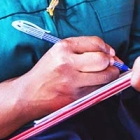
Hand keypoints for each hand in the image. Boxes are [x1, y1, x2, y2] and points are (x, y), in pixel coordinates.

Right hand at [0, 36, 120, 137]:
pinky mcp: (75, 97)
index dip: (107, 48)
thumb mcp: (59, 52)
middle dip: (111, 62)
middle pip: (102, 60)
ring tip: (105, 75)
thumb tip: (111, 53)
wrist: (29, 94)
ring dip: (110, 75)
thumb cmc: (46, 72)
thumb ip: (83, 48)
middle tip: (110, 65)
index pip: (95, 43)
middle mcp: (67, 63)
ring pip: (105, 76)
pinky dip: (103, 87)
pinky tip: (96, 84)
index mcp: (63, 48)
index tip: (110, 53)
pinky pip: (99, 89)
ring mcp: (71, 81)